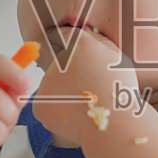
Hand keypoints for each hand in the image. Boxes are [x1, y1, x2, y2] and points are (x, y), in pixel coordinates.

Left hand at [33, 26, 138, 143]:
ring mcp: (45, 83)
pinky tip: (75, 115)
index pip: (64, 37)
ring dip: (64, 94)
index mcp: (78, 44)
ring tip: (84, 105)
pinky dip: (58, 112)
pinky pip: (48, 106)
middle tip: (87, 89)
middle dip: (68, 74)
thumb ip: (97, 41)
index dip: (72, 51)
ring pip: (52, 86)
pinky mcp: (39, 105)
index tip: (78, 60)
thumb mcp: (116, 56)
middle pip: (57, 64)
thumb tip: (83, 32)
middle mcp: (57, 59)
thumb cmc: (118, 93)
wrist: (113, 124)